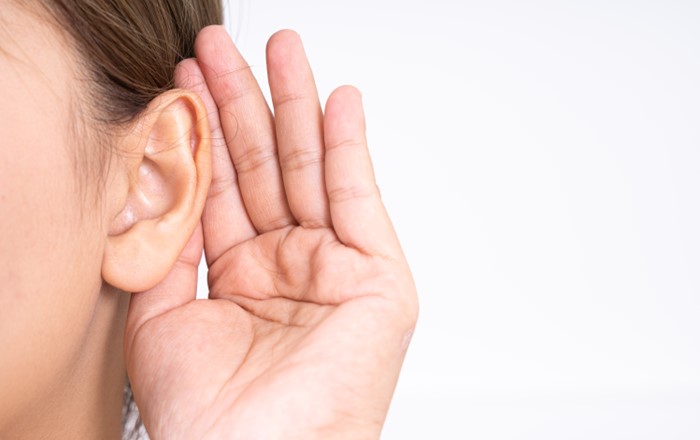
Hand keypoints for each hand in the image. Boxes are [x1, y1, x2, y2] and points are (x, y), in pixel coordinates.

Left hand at [124, 26, 417, 438]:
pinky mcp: (378, 278)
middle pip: (267, 168)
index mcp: (242, 278)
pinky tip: (339, 100)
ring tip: (279, 49)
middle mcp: (290, 267)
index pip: (225, 188)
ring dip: (295, 107)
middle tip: (229, 45)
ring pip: (311, 172)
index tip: (186, 81)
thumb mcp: (165, 312)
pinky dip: (351, 148)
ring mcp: (335, 269)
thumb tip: (171, 176)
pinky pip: (360, 200)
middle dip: (247, 104)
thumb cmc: (209, 415)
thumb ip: (173, 243)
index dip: (206, 134)